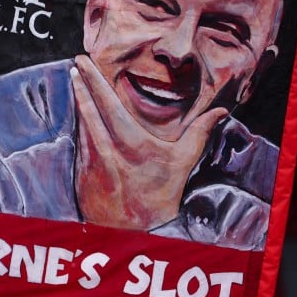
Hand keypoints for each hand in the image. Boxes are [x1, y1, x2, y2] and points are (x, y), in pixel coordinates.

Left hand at [71, 55, 226, 230]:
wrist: (132, 234)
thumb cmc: (159, 197)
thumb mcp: (182, 164)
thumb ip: (199, 133)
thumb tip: (221, 109)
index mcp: (130, 143)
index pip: (108, 104)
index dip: (94, 81)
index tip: (83, 62)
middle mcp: (105, 149)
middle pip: (88, 108)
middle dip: (81, 82)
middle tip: (75, 62)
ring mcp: (90, 160)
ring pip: (81, 123)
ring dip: (78, 100)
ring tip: (75, 79)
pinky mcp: (81, 172)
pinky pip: (79, 140)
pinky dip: (79, 123)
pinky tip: (78, 111)